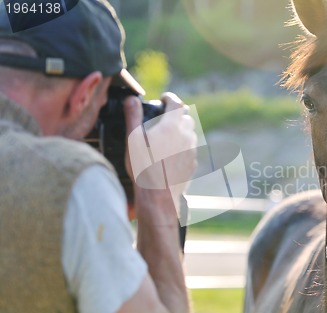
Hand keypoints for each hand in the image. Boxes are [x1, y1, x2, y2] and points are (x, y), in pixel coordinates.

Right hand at [123, 93, 196, 212]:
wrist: (158, 197)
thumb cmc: (143, 168)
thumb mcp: (133, 140)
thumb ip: (133, 117)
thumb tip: (131, 99)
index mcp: (172, 126)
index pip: (176, 102)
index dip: (169, 98)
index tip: (163, 99)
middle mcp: (186, 136)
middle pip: (186, 117)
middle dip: (176, 114)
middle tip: (162, 118)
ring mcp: (191, 150)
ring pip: (190, 133)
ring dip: (180, 130)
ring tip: (165, 136)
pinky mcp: (192, 163)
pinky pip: (190, 149)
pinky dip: (182, 146)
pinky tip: (169, 154)